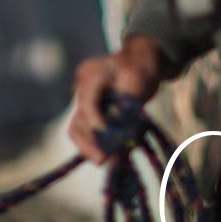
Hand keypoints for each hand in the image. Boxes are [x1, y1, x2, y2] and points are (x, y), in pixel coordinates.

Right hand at [67, 35, 166, 164]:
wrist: (141, 61)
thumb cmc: (142, 70)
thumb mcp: (139, 86)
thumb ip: (126, 109)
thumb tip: (117, 136)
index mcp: (93, 73)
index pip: (87, 101)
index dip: (95, 119)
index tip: (107, 136)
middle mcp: (82, 86)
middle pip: (78, 118)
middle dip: (88, 142)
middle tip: (102, 160)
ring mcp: (83, 98)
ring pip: (78, 127)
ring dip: (90, 146)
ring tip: (104, 161)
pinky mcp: (89, 109)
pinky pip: (87, 129)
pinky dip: (96, 142)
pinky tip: (109, 155)